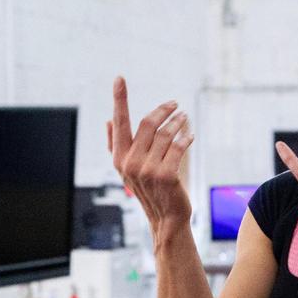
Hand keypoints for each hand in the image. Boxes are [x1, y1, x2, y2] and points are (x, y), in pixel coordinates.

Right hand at [107, 76, 194, 235]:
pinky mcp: (166, 175)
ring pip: (165, 134)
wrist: (166, 218)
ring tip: (184, 118)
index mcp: (119, 158)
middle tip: (175, 104)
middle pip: (146, 124)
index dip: (120, 100)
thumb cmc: (149, 190)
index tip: (119, 79)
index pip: (119, 122)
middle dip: (162, 110)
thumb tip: (108, 121)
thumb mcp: (127, 169)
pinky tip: (190, 136)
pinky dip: (186, 138)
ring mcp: (147, 170)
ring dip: (177, 123)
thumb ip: (116, 145)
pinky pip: (178, 147)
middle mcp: (130, 163)